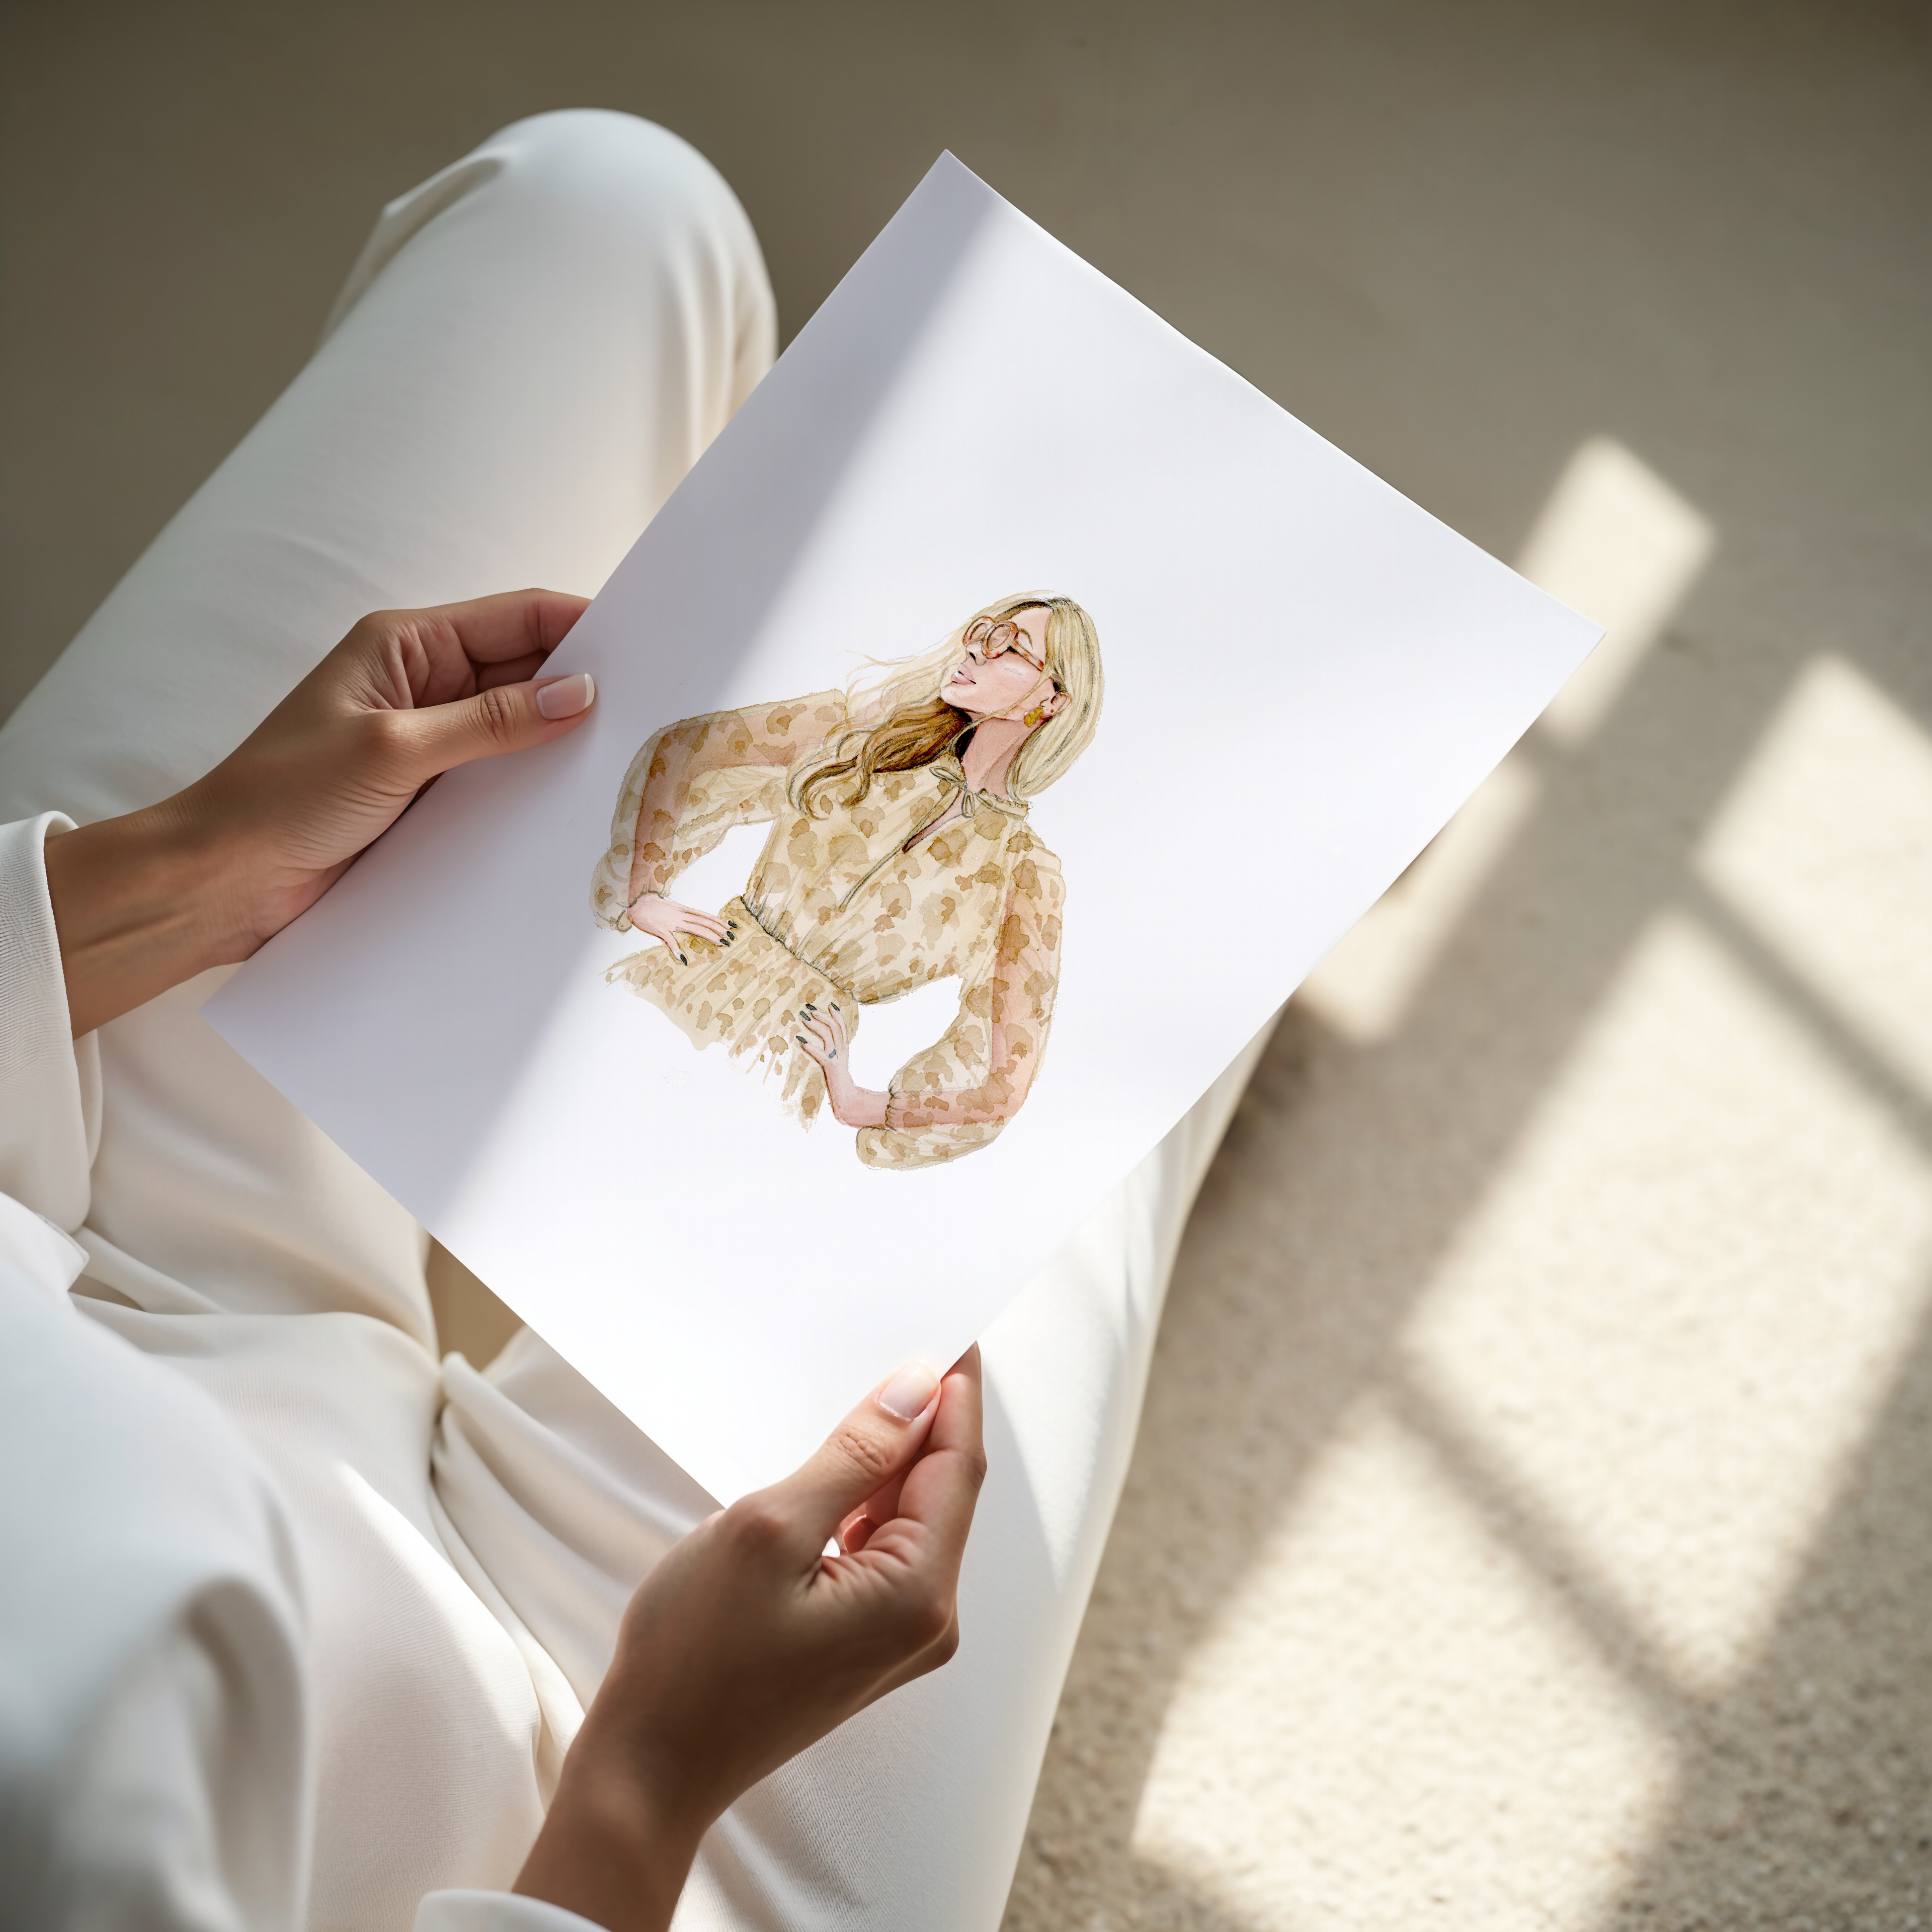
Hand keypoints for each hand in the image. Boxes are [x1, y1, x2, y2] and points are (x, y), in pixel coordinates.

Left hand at [44, 591, 593, 1034]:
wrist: (222, 879)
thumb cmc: (282, 798)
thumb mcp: (394, 748)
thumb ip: (491, 721)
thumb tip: (579, 693)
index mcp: (407, 646)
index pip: (517, 618)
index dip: (583, 627)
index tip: (647, 647)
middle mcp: (425, 686)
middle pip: (528, 671)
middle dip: (586, 688)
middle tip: (654, 711)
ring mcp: (432, 744)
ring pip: (522, 730)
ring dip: (565, 744)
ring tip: (628, 761)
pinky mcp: (433, 797)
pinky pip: (502, 782)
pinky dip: (537, 789)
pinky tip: (577, 806)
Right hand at [515, 1349, 985, 1931]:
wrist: (652, 1767)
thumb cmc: (694, 1655)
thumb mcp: (771, 1527)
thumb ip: (855, 1455)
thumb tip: (917, 1389)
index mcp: (918, 1593)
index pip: (958, 1464)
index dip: (956, 1390)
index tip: (951, 1328)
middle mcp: (929, 1620)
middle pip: (943, 1489)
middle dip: (927, 1417)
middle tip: (901, 1342)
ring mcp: (899, 1637)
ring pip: (913, 1516)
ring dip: (892, 1457)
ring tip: (862, 1393)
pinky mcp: (866, 1642)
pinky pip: (886, 1548)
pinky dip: (868, 1500)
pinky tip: (839, 1466)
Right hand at [625, 891, 733, 964]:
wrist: (638, 903)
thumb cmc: (655, 907)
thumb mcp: (673, 909)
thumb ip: (684, 916)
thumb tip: (696, 922)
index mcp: (684, 911)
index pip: (705, 916)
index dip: (719, 920)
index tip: (732, 925)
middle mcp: (681, 915)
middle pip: (704, 922)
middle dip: (719, 929)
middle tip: (732, 936)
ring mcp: (672, 923)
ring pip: (695, 928)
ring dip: (709, 936)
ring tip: (721, 942)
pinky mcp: (661, 930)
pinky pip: (670, 941)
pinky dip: (676, 950)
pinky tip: (684, 958)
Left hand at [795, 999, 888, 1128]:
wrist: (849, 1102)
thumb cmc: (841, 1086)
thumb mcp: (837, 1066)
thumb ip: (833, 1056)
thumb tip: (826, 1049)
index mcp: (844, 1050)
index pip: (842, 1027)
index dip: (836, 1015)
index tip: (829, 1004)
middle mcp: (842, 1052)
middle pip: (835, 1027)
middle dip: (822, 1016)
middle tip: (808, 1008)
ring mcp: (837, 1060)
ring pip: (829, 1036)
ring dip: (815, 1025)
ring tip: (803, 1019)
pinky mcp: (831, 1069)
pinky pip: (821, 1056)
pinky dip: (811, 1047)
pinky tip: (801, 1041)